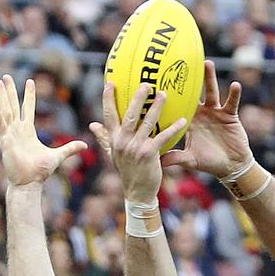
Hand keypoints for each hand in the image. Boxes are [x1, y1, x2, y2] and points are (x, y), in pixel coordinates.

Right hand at [0, 75, 86, 185]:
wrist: (29, 183)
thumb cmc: (40, 172)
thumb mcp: (58, 156)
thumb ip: (70, 148)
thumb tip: (85, 145)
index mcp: (28, 132)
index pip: (28, 109)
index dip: (29, 95)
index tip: (29, 81)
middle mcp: (18, 130)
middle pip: (14, 106)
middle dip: (10, 91)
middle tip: (5, 76)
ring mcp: (10, 134)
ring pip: (6, 111)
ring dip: (2, 96)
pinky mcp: (5, 141)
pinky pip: (1, 124)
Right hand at [89, 82, 185, 202]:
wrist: (137, 193)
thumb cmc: (127, 172)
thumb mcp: (113, 154)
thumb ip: (105, 138)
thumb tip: (92, 125)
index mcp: (114, 139)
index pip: (108, 115)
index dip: (108, 98)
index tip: (110, 82)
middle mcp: (124, 141)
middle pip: (130, 114)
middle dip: (138, 97)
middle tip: (146, 83)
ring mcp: (136, 147)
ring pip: (147, 122)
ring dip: (156, 107)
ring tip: (164, 94)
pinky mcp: (149, 154)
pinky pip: (163, 137)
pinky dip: (173, 128)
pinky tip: (182, 120)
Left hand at [161, 60, 251, 177]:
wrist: (231, 166)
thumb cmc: (209, 162)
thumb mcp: (191, 160)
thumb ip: (176, 158)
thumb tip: (159, 163)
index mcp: (190, 122)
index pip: (178, 106)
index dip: (170, 96)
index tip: (159, 82)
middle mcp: (201, 114)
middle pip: (193, 93)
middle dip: (188, 80)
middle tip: (179, 62)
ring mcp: (216, 112)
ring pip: (212, 92)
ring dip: (210, 78)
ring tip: (207, 63)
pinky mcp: (230, 114)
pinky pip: (232, 102)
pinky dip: (234, 94)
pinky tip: (235, 84)